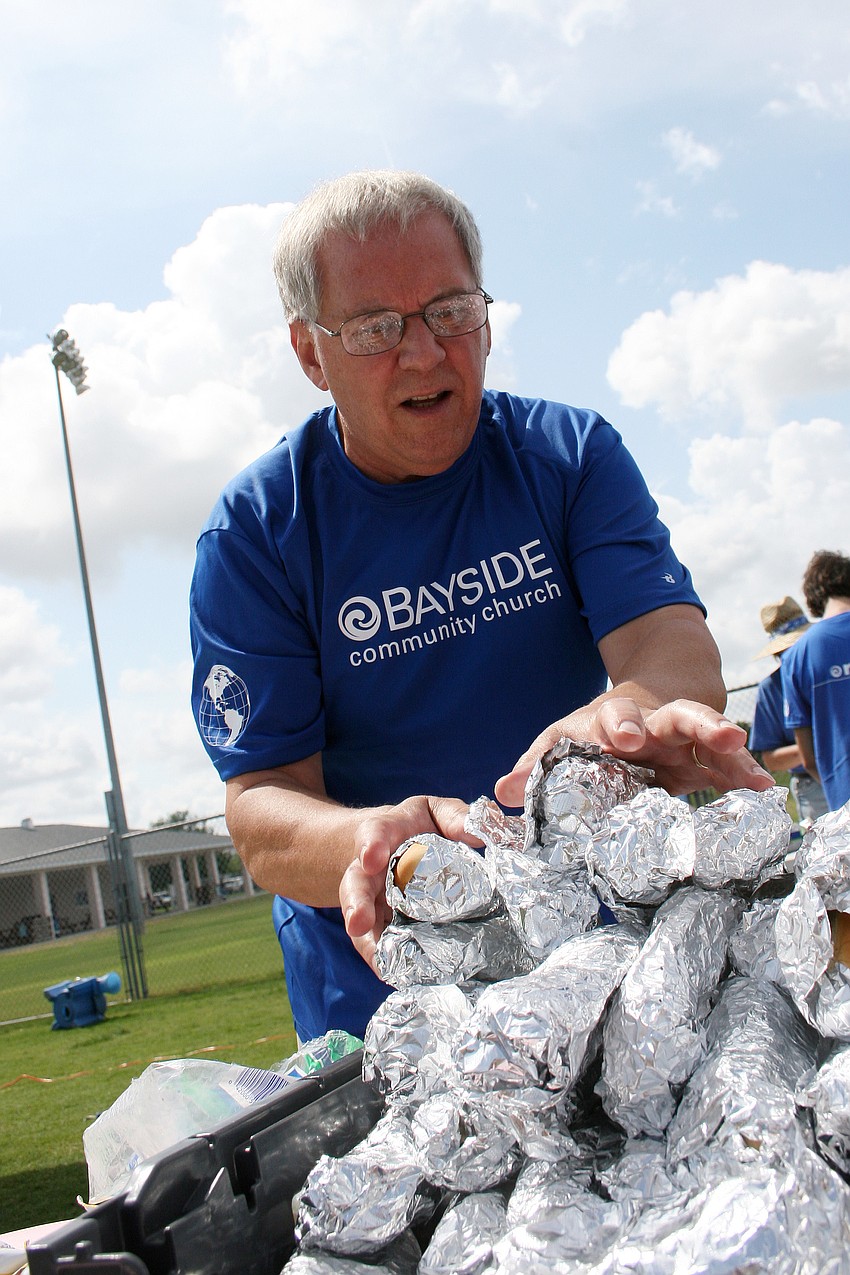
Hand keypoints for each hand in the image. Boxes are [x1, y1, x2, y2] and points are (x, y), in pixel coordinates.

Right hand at [340, 795, 476, 972]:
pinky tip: (394, 977)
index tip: (372, 856)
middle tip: (358, 922)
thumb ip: (456, 817)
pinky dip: (383, 960)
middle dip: (356, 903)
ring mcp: (371, 901)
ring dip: (368, 942)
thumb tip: (478, 834)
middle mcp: (369, 871)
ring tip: (381, 964)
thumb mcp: (435, 812)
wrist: (389, 847)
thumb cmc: (416, 828)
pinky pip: (377, 944)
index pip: (374, 834)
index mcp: (384, 834)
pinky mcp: (379, 926)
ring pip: (361, 921)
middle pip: (355, 885)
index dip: (372, 845)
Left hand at [494, 697, 773, 807]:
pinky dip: (743, 774)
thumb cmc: (590, 736)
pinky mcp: (701, 758)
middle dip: (693, 722)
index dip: (619, 725)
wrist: (632, 717)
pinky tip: (762, 788)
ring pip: (707, 732)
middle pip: (673, 715)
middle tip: (715, 734)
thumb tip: (501, 792)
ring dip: (726, 741)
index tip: (623, 738)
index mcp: (611, 721)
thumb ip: (535, 768)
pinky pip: (726, 765)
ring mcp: (680, 739)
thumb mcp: (561, 745)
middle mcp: (651, 724)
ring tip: (744, 752)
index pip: (614, 716)